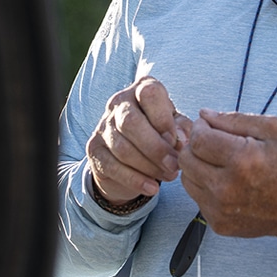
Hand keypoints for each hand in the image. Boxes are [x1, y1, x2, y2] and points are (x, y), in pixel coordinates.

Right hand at [86, 76, 191, 205]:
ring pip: (122, 147)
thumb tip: (181, 142)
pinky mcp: (94, 148)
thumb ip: (182, 129)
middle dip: (156, 148)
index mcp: (141, 88)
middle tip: (174, 166)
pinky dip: (135, 180)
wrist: (132, 152)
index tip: (178, 143)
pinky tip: (152, 188)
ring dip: (148, 166)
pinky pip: (112, 166)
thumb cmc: (160, 131)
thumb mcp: (176, 125)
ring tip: (169, 176)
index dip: (164, 119)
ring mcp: (103, 125)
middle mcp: (119, 102)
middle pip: (131, 122)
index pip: (150, 94)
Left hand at [178, 109, 276, 247]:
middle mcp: (227, 187)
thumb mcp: (273, 129)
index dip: (200, 128)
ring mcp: (221, 209)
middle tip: (212, 143)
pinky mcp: (219, 224)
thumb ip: (234, 118)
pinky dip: (205, 187)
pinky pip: (197, 198)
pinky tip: (225, 182)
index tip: (208, 126)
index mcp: (242, 159)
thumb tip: (204, 115)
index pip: (198, 139)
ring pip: (186, 179)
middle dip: (196, 146)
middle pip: (186, 159)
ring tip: (219, 163)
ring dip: (197, 166)